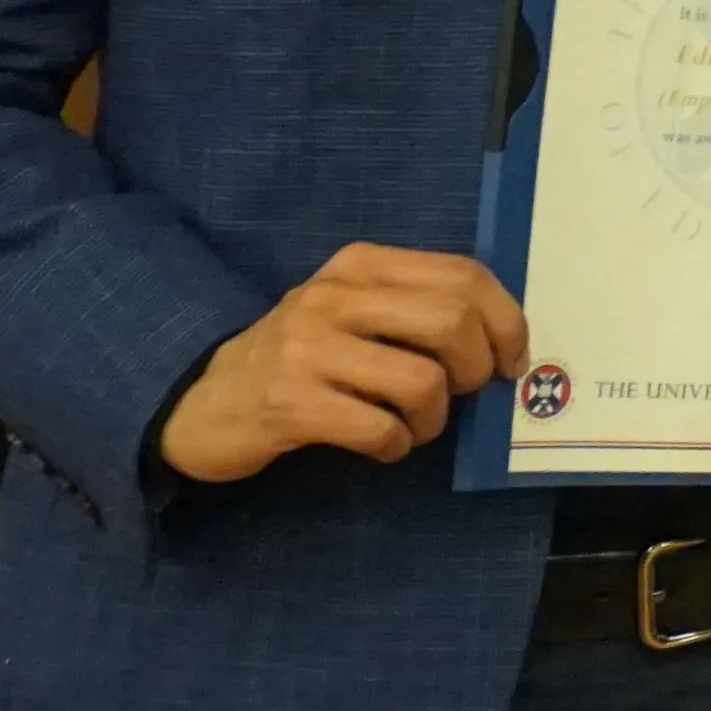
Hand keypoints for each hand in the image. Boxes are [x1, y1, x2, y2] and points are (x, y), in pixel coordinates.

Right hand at [155, 245, 527, 481]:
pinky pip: (379, 428)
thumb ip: (415, 311)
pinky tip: (380, 445)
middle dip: (476, 367)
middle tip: (463, 394)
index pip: (463, 276)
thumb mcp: (352, 314)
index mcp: (359, 265)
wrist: (199, 402)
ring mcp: (307, 348)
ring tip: (412, 427)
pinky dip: (395, 445)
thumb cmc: (298, 360)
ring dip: (433, 419)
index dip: (506, 320)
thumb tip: (502, 342)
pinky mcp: (289, 403)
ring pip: (421, 381)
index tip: (510, 359)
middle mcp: (332, 296)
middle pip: (451, 321)